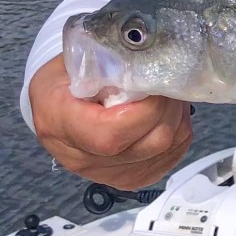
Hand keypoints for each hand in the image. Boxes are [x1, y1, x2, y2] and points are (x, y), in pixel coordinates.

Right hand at [29, 55, 192, 188]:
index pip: (111, 134)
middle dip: (169, 107)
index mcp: (58, 121)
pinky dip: (178, 132)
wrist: (56, 102)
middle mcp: (79, 157)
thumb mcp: (76, 57)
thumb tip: (148, 60)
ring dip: (177, 117)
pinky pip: (170, 158)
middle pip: (147, 143)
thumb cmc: (67, 75)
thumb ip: (108, 60)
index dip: (146, 110)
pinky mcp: (127, 178)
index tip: (156, 82)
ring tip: (168, 94)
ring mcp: (104, 173)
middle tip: (169, 81)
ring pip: (165, 150)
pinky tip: (167, 113)